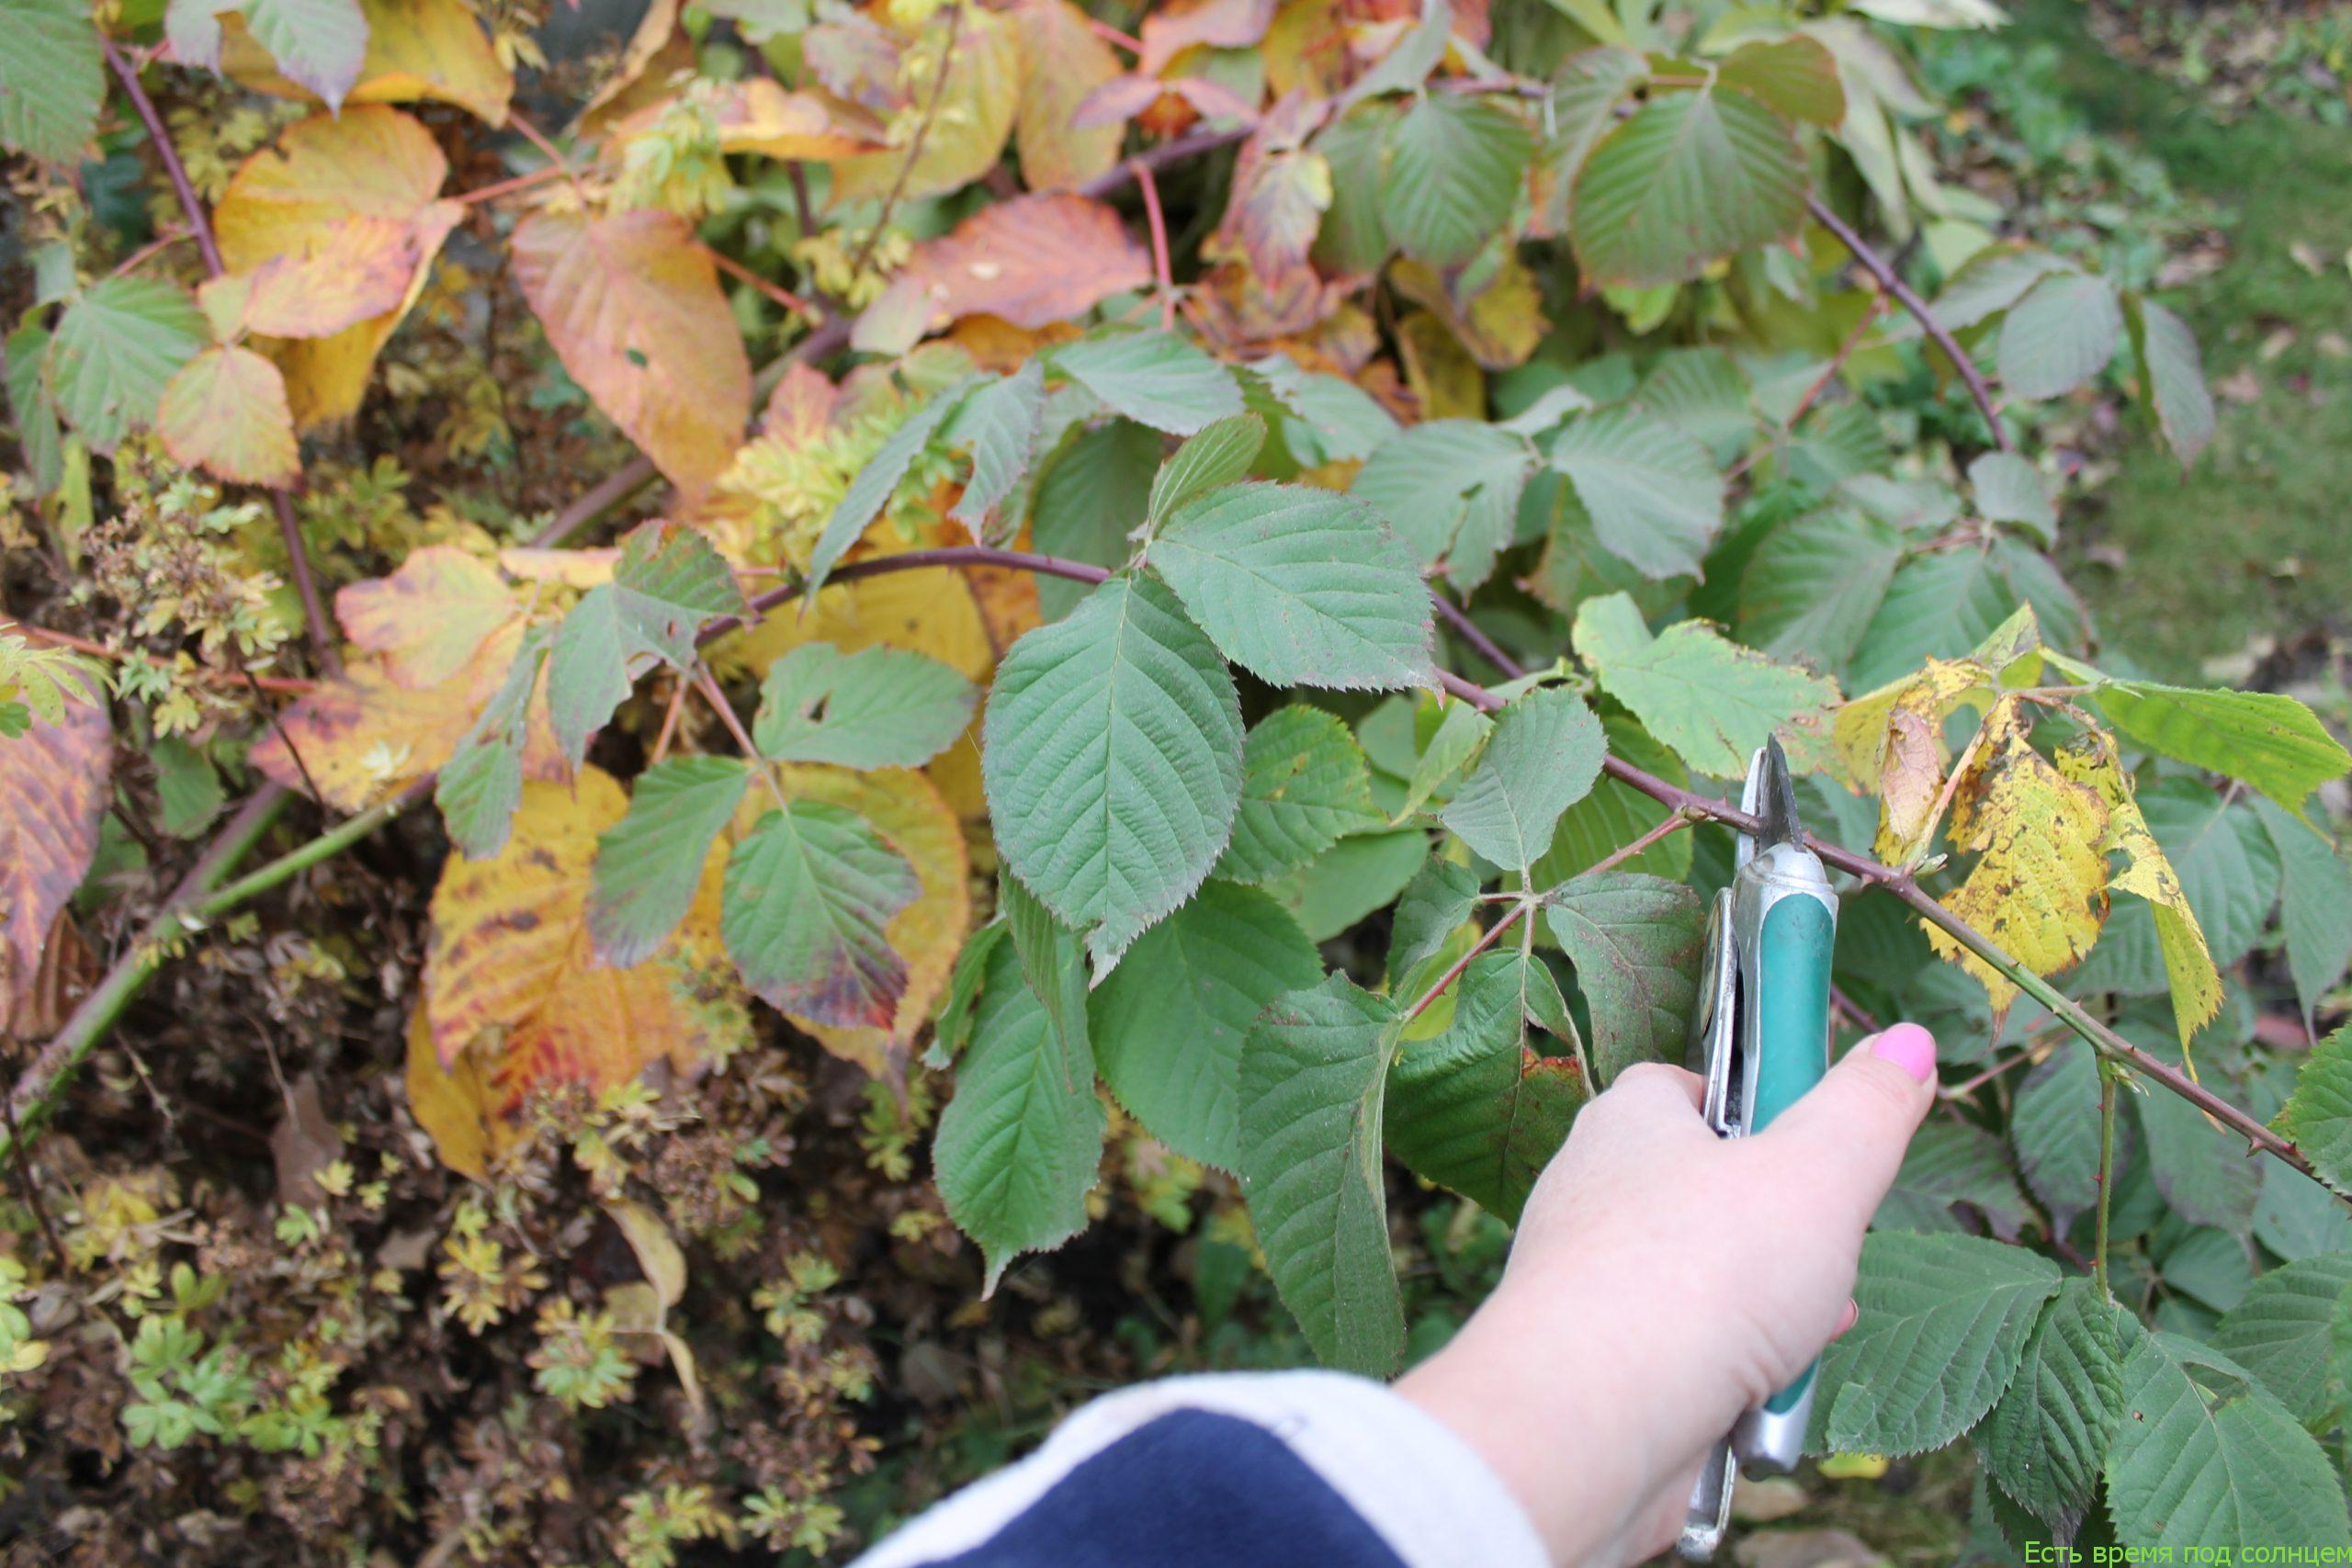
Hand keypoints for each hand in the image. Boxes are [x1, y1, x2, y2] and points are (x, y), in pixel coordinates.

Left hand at [1396, 1023, 1938, 1567]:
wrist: (1588, 1425)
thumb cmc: (1695, 1277)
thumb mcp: (1817, 1173)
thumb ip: (1866, 1109)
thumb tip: (1909, 1042)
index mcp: (1628, 1122)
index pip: (1688, 1084)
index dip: (1758, 1102)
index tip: (1815, 1133)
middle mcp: (1593, 1194)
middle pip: (1707, 1191)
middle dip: (1783, 1228)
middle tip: (1825, 1249)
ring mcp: (1588, 1284)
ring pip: (1702, 1282)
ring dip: (1770, 1310)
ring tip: (1805, 1329)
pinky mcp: (1594, 1367)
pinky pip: (1681, 1355)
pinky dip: (1732, 1374)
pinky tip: (1763, 1395)